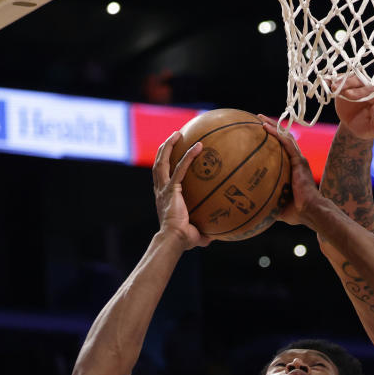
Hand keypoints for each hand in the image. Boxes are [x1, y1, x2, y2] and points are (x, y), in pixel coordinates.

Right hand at [153, 132, 210, 248]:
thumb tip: (215, 237)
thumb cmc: (182, 240)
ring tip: (177, 133)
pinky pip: (180, 168)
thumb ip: (203, 233)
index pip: (161, 177)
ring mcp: (164, 188)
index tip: (171, 156)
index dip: (164, 164)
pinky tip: (198, 146)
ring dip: (169, 146)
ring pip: (163, 162)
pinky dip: (189, 156)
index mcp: (163, 198)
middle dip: (164, 149)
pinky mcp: (171, 189)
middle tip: (173, 137)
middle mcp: (160, 190)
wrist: (174, 239)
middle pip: (158, 164)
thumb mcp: (194, 235)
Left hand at [260, 121, 326, 225]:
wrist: (310, 211)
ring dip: (273, 126)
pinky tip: (265, 127)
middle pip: (284, 139)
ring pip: (285, 137)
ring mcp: (299, 160)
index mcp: (293, 169)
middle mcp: (297, 161)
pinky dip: (276, 133)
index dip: (272, 140)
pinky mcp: (299, 161)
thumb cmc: (296, 212)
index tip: (259, 134)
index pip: (282, 150)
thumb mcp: (277, 205)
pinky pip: (286, 143)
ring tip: (260, 118)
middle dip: (271, 128)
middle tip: (258, 120)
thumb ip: (267, 201)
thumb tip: (250, 208)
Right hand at [330, 75, 373, 139]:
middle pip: (362, 81)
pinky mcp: (347, 85)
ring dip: (342, 81)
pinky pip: (340, 80)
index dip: (362, 92)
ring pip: (351, 78)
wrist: (355, 126)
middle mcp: (370, 88)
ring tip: (333, 87)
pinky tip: (327, 82)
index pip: (373, 91)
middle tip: (343, 92)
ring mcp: (358, 85)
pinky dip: (333, 80)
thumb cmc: (368, 127)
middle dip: (351, 85)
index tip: (350, 95)